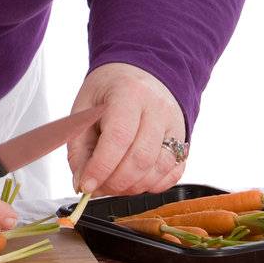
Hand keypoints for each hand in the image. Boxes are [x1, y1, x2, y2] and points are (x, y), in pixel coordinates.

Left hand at [66, 62, 187, 197]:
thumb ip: (79, 146)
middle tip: (97, 187)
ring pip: (159, 169)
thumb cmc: (109, 91)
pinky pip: (173, 174)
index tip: (86, 184)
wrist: (140, 75)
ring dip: (133, 187)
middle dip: (116, 182)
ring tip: (113, 184)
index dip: (101, 166)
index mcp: (130, 93)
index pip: (119, 136)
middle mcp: (158, 109)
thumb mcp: (84, 108)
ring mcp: (176, 126)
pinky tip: (134, 180)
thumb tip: (82, 182)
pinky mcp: (184, 143)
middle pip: (141, 158)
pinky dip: (152, 186)